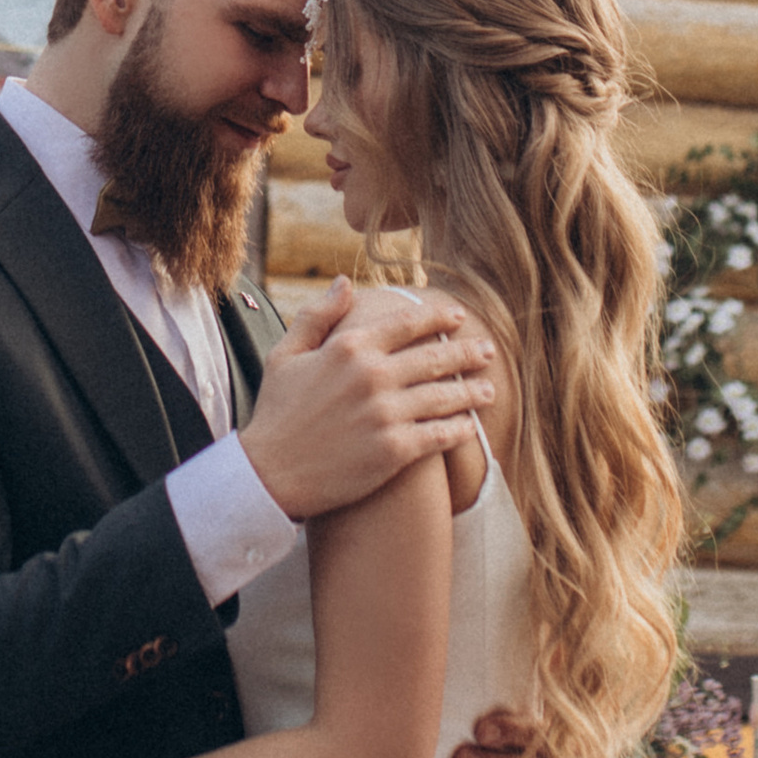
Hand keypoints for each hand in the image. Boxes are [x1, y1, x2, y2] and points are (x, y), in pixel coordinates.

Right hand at [243, 276, 496, 523]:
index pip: (408, 323)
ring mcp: (386, 413)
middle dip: (467, 352)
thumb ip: (317, 315)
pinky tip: (470, 426)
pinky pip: (439, 435)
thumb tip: (344, 283)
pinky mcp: (394, 450)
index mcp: (350, 347)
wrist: (268, 474)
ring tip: (489, 390)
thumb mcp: (285, 354)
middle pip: (435, 357)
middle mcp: (373, 376)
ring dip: (471, 391)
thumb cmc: (276, 413)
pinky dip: (459, 429)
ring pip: (444, 396)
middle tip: (488, 350)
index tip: (460, 316)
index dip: (439, 318)